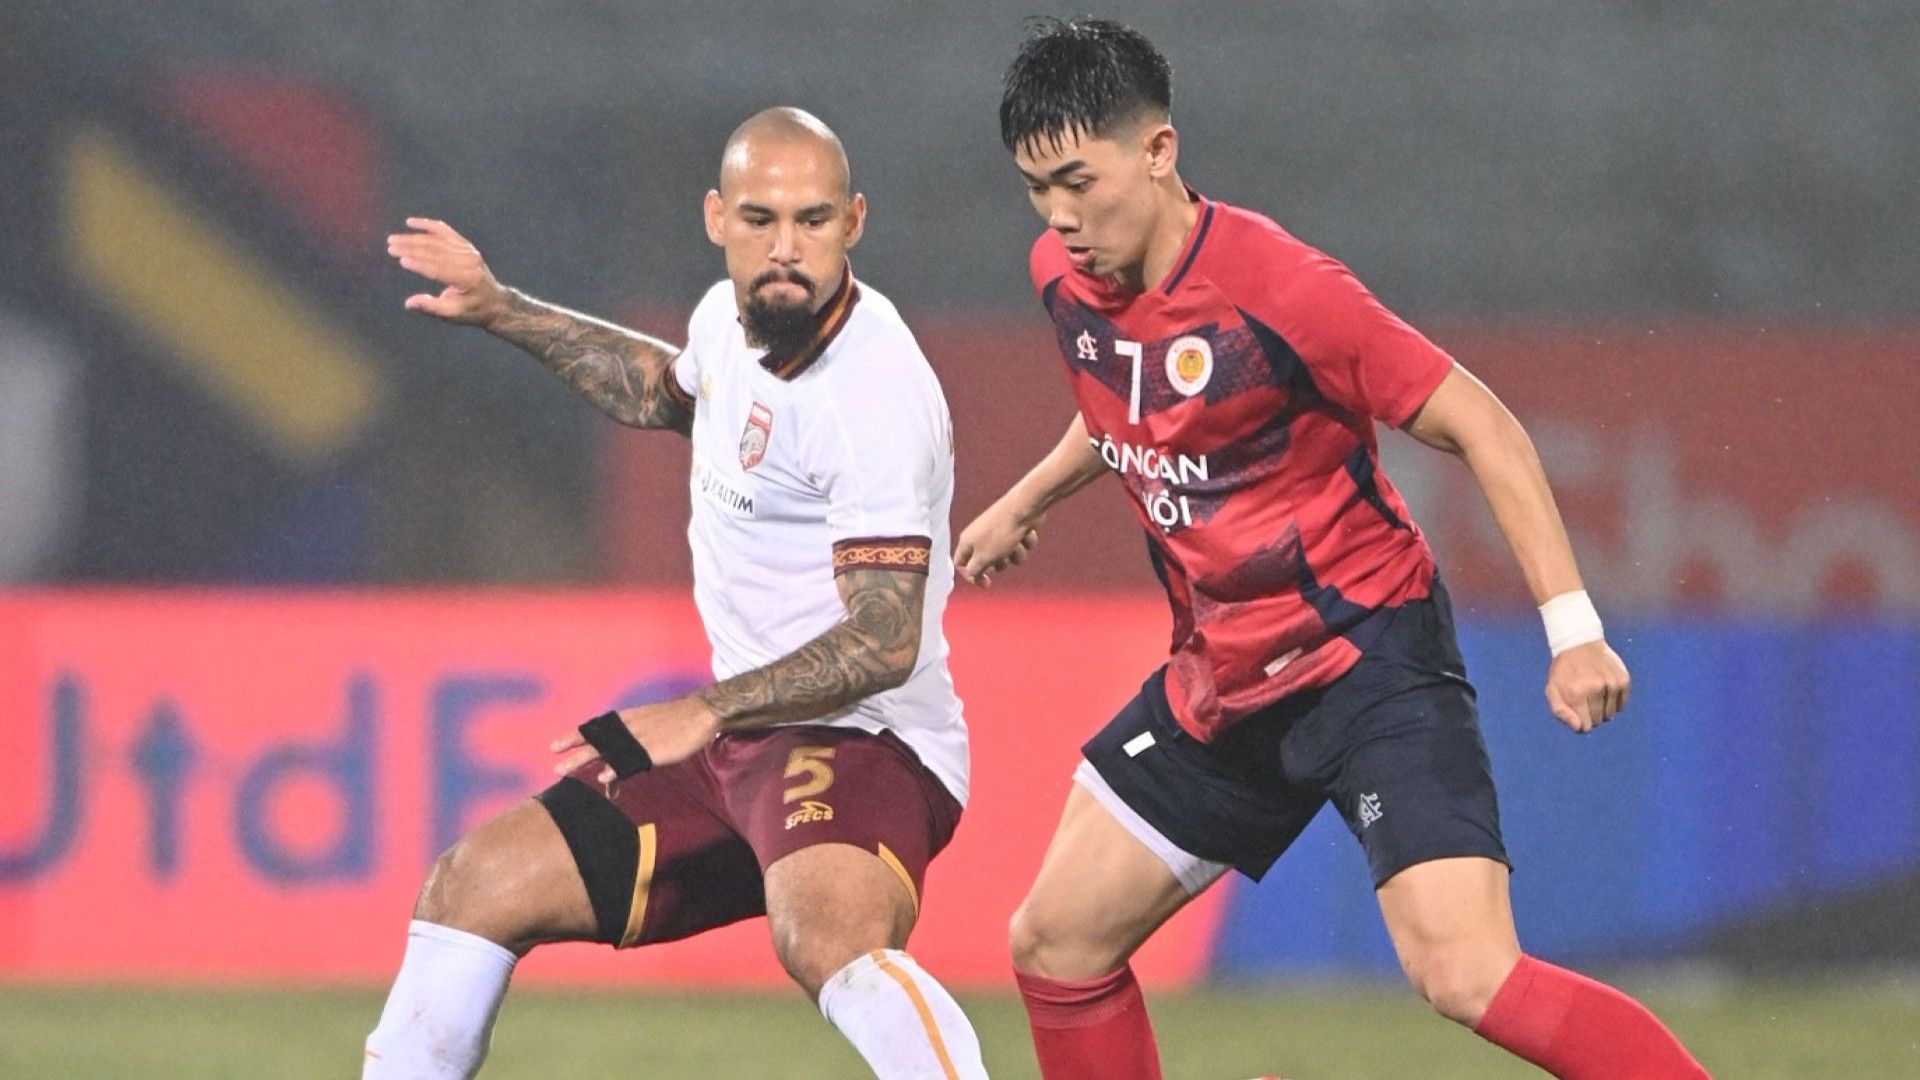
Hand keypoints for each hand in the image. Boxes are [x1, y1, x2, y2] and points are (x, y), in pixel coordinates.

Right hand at [385, 217, 510, 326]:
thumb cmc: (471, 310)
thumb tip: (408, 303)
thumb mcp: (452, 314)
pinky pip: (445, 232)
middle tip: (390, 247)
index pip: (439, 269)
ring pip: (437, 240)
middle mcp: (469, 262)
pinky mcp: (466, 245)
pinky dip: (428, 225)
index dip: (420, 265)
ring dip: (414, 238)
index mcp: (467, 279)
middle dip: (411, 248)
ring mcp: (468, 251)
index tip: (401, 260)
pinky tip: (411, 222)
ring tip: (393, 239)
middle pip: (436, 251)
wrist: (494, 301)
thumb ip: (431, 307)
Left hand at [549, 696, 718, 783]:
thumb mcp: (650, 723)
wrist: (700, 713)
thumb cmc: (676, 720)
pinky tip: (603, 777)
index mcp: (627, 720)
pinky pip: (630, 761)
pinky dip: (615, 768)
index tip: (555, 745)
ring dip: (583, 761)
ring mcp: (639, 739)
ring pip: (605, 751)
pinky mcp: (653, 750)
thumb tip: (623, 755)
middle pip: (595, 740)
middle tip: (555, 764)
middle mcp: (628, 728)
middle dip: (573, 751)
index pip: (594, 728)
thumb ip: (634, 738)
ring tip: (564, 770)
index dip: (574, 737)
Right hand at [953, 495, 1040, 586]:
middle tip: (1003, 559)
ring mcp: (998, 531)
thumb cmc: (1000, 534)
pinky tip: (1026, 533)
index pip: (961, 564)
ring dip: (1016, 554)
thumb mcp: (983, 558)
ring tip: (1017, 544)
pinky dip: (1025, 542)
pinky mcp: (1015, 528)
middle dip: (1000, 564)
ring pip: (1007, 555)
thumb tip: (973, 575)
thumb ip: (974, 571)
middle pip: (987, 562)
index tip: (987, 584)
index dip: (971, 576)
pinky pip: (1020, 544)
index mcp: (967, 541)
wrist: (1024, 508)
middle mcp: (980, 536)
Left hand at [1545, 639, 1629, 733]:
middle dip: (1590, 715)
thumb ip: (1561, 712)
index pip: (1585, 726)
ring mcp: (1612, 683)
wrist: (1579, 643)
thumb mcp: (1553, 690)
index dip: (1581, 722)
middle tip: (1584, 698)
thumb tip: (1581, 728)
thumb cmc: (1564, 671)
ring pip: (1611, 714)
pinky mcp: (1624, 680)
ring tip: (1593, 693)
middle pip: (1598, 720)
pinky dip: (1614, 702)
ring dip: (1602, 709)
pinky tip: (1605, 690)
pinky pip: (1622, 705)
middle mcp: (1596, 688)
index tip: (1577, 712)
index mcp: (1576, 693)